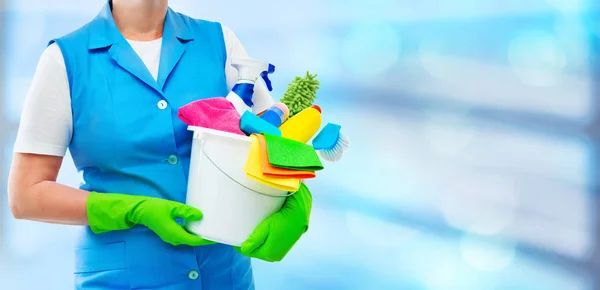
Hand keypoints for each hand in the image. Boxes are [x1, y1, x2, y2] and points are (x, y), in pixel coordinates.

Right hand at [87, 192, 214, 246]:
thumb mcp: (172, 207)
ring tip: (211, 228)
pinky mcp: (170, 233)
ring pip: (188, 238)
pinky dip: (192, 232)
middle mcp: (173, 238)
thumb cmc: (154, 208)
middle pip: (193, 241)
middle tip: (217, 230)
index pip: (194, 240)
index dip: (207, 239)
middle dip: (205, 237)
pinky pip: (184, 235)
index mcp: (175, 234)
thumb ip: (186, 211)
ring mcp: (171, 237)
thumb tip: (200, 216)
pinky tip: (198, 225)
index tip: (217, 236)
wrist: (138, 210)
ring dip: (199, 235)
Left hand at [238, 183, 311, 261]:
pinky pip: (269, 244)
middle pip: (255, 251)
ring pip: (262, 248)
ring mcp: (280, 251)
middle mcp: (274, 256)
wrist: (300, 214)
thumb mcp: (266, 228)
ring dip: (255, 241)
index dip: (240, 245)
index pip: (248, 252)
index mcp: (269, 253)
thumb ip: (254, 240)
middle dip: (247, 243)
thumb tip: (243, 249)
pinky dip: (263, 240)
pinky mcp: (284, 246)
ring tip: (249, 231)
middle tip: (241, 232)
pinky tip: (261, 232)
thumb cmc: (283, 219)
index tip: (234, 237)